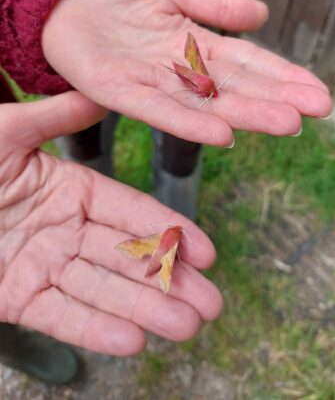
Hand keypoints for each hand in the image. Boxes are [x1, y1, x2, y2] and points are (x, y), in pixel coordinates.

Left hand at [0, 92, 221, 354]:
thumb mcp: (5, 132)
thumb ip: (53, 118)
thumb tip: (99, 97)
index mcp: (70, 190)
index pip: (129, 211)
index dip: (168, 231)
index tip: (204, 250)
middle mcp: (66, 231)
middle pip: (127, 259)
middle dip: (170, 281)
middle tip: (212, 302)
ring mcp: (44, 267)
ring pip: (103, 291)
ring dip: (146, 310)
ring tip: (188, 325)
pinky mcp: (17, 299)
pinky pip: (61, 315)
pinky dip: (96, 329)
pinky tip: (133, 340)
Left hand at [42, 0, 331, 146]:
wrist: (66, 2)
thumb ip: (215, 6)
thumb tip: (263, 14)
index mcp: (200, 47)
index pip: (251, 63)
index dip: (285, 77)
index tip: (319, 92)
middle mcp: (185, 73)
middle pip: (237, 87)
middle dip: (277, 99)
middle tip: (317, 111)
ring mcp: (156, 85)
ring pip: (207, 103)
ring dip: (246, 114)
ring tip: (286, 124)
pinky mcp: (122, 93)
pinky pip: (159, 110)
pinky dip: (190, 122)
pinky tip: (222, 133)